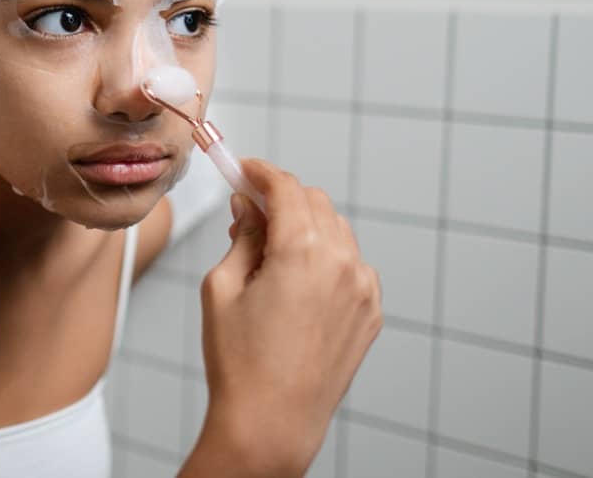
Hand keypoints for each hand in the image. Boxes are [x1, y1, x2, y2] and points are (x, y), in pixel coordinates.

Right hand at [197, 159, 382, 474]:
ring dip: (306, 227)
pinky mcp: (370, 312)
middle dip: (282, 199)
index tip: (244, 170)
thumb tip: (249, 207)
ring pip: (336, 231)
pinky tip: (297, 283)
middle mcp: (341, 263)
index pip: (285, 187)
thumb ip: (242, 236)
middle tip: (248, 213)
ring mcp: (362, 289)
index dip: (260, 173)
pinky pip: (350, 265)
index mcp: (302, 251)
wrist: (272, 423)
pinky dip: (327, 258)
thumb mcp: (222, 287)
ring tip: (270, 254)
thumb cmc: (240, 363)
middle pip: (314, 202)